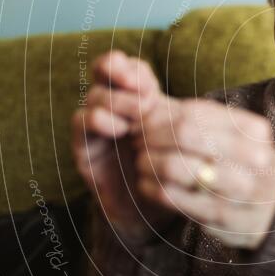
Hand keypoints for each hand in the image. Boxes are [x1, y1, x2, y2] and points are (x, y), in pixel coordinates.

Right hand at [71, 50, 177, 245]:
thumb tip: (193, 99)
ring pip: (94, 95)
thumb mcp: (178, 138)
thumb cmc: (168, 168)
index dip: (132, 67)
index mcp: (134, 97)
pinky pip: (81, 122)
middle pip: (104, 71)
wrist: (149, 210)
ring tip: (139, 115)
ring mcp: (95, 125)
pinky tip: (119, 130)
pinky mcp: (83, 146)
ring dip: (117, 100)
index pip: (125, 65)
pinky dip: (99, 120)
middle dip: (122, 75)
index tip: (151, 85)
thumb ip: (178, 114)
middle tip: (146, 96)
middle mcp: (111, 106)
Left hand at [132, 98, 274, 249]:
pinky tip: (146, 185)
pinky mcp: (223, 217)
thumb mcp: (234, 139)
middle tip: (137, 140)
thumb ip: (197, 120)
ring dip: (149, 162)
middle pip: (185, 134)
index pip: (194, 112)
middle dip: (152, 135)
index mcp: (254, 130)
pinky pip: (174, 197)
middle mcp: (253, 157)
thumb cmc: (244, 168)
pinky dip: (152, 188)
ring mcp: (240, 189)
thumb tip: (149, 103)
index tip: (142, 120)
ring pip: (177, 166)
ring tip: (141, 162)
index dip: (161, 115)